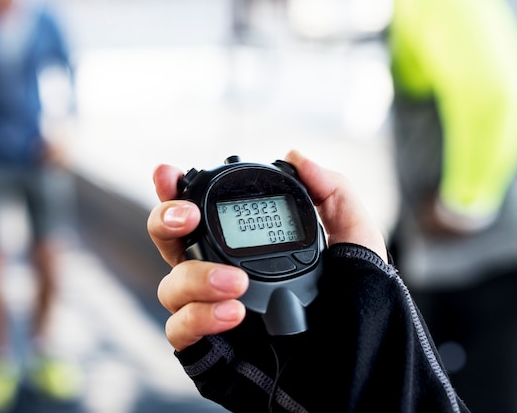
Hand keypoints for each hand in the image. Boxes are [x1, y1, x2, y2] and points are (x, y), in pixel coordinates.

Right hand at [147, 150, 386, 350]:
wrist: (361, 370)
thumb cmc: (357, 309)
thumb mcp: (356, 243)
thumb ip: (333, 194)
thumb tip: (296, 156)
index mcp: (244, 248)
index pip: (201, 214)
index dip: (176, 191)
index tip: (169, 173)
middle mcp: (220, 276)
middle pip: (170, 242)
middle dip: (166, 221)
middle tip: (187, 216)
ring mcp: (210, 312)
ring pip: (171, 286)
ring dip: (195, 276)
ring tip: (236, 282)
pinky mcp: (208, 350)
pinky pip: (180, 330)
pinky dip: (200, 317)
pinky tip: (233, 313)